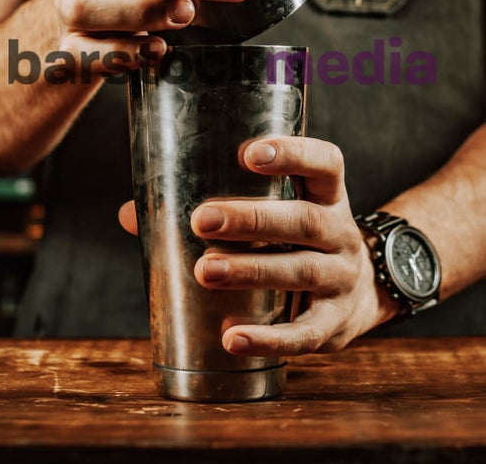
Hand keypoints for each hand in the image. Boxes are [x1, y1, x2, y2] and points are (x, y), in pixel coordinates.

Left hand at [119, 136, 397, 354]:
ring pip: (301, 271)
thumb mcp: (275, 211)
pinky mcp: (336, 324)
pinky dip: (269, 337)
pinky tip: (231, 337)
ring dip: (251, 270)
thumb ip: (211, 203)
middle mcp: (341, 232)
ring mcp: (343, 278)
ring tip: (204, 271)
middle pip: (305, 220)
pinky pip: (305, 332)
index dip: (293, 153)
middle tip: (202, 220)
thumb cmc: (294, 240)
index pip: (324, 162)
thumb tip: (130, 213)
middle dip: (253, 219)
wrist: (359, 294)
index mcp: (327, 194)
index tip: (248, 152)